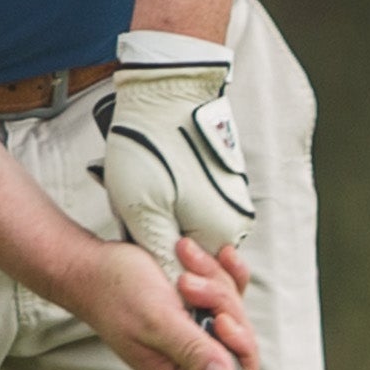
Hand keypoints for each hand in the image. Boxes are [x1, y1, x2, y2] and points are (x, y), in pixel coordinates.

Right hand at [64, 232, 256, 369]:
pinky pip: (230, 290)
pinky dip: (221, 269)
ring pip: (234, 308)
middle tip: (187, 284)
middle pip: (238, 339)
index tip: (221, 319)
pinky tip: (213, 255)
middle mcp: (189, 360)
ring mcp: (195, 334)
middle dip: (219, 303)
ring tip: (184, 263)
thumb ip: (191, 350)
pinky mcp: (197, 310)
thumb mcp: (156, 321)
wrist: (94, 264)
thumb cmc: (115, 292)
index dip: (238, 348)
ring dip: (214, 278)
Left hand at [90, 33, 260, 276]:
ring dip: (160, 216)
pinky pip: (191, 204)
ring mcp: (229, 197)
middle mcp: (234, 218)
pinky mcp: (219, 179)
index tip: (136, 250)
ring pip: (187, 227)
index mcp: (220, 233)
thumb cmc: (153, 145)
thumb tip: (164, 282)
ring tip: (142, 186)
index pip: (189, 274)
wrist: (170, 88)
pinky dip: (168, 197)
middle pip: (190, 252)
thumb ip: (157, 251)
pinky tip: (152, 174)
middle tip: (134, 209)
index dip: (159, 268)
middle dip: (158, 238)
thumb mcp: (140, 207)